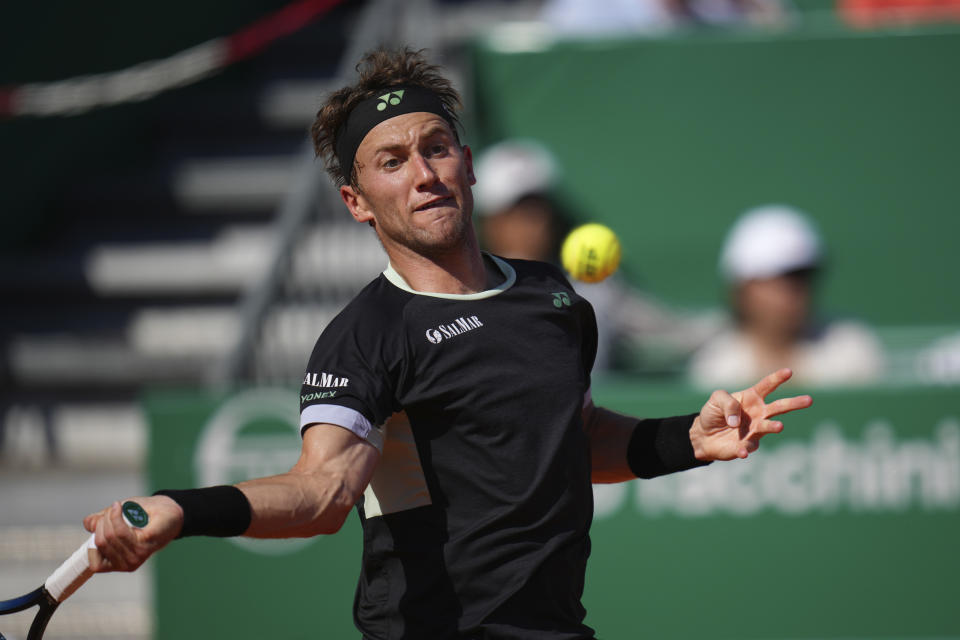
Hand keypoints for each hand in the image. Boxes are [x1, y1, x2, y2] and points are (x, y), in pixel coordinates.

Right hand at [83, 495, 183, 572]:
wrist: (167, 510)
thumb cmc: (142, 515)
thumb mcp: (115, 518)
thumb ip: (100, 522)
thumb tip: (88, 523)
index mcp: (118, 563)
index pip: (94, 563)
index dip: (92, 542)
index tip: (99, 523)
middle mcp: (127, 564)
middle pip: (101, 543)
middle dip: (102, 522)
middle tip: (112, 510)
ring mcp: (137, 556)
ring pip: (110, 536)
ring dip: (109, 517)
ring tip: (118, 508)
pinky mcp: (145, 545)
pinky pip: (121, 531)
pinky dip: (116, 516)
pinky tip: (120, 507)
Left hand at [690, 368, 812, 460]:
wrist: (704, 435)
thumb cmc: (713, 413)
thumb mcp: (716, 399)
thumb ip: (727, 403)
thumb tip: (736, 421)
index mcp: (752, 397)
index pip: (767, 386)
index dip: (777, 378)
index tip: (789, 371)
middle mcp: (759, 413)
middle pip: (779, 407)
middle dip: (794, 403)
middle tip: (809, 400)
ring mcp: (755, 430)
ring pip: (769, 427)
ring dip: (774, 427)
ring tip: (779, 427)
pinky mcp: (747, 445)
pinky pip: (749, 447)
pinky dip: (746, 449)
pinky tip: (742, 451)